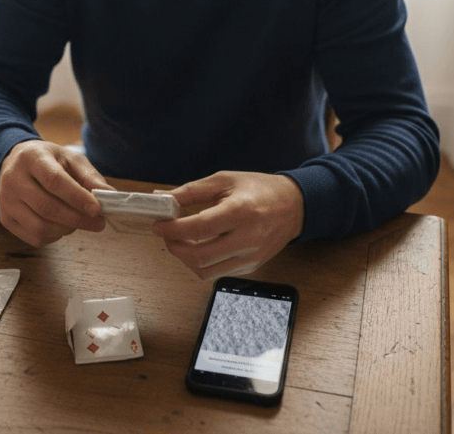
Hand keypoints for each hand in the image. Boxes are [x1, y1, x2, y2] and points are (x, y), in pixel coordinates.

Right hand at [0, 140, 113, 246]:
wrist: (15, 163)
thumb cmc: (48, 161)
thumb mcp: (70, 159)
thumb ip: (90, 177)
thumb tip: (110, 196)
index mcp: (31, 158)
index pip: (54, 180)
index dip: (77, 197)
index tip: (97, 209)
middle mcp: (13, 179)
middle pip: (47, 207)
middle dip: (77, 219)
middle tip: (99, 223)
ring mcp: (6, 201)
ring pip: (40, 227)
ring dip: (67, 229)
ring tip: (78, 221)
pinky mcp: (6, 219)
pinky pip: (34, 237)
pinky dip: (55, 236)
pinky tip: (62, 225)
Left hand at [153, 171, 303, 279]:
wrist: (294, 206)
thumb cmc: (259, 189)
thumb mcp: (224, 180)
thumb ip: (191, 191)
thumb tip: (162, 198)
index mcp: (241, 211)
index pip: (199, 227)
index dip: (173, 229)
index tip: (159, 225)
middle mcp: (248, 238)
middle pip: (199, 256)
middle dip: (174, 247)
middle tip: (166, 235)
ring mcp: (251, 256)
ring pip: (206, 270)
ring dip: (185, 259)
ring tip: (181, 242)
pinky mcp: (252, 266)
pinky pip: (217, 273)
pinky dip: (202, 263)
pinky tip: (199, 247)